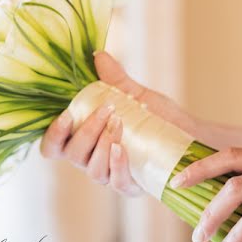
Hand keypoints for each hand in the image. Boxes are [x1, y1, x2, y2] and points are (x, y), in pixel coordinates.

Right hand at [40, 51, 172, 196]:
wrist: (188, 136)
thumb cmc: (156, 117)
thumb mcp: (134, 95)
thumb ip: (114, 79)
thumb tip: (98, 55)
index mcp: (83, 140)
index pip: (53, 146)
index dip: (53, 134)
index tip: (65, 116)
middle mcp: (90, 160)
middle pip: (71, 154)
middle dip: (87, 129)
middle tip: (107, 109)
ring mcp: (109, 175)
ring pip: (92, 168)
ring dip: (102, 143)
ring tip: (119, 123)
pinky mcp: (128, 186)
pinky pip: (115, 181)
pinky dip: (116, 163)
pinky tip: (121, 147)